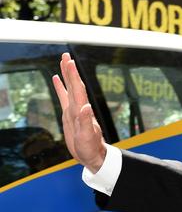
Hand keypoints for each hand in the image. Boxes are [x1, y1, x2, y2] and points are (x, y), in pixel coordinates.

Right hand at [52, 53, 107, 172]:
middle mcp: (79, 107)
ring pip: (69, 88)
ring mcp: (74, 110)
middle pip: (74, 85)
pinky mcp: (70, 115)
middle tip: (66, 55)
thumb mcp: (87, 136)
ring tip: (63, 61)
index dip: (73, 76)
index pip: (77, 89)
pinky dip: (60, 87)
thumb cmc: (91, 148)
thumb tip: (86, 106)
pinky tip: (56, 79)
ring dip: (66, 75)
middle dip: (70, 70)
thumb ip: (86, 121)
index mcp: (82, 111)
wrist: (93, 156)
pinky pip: (64, 97)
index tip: (70, 62)